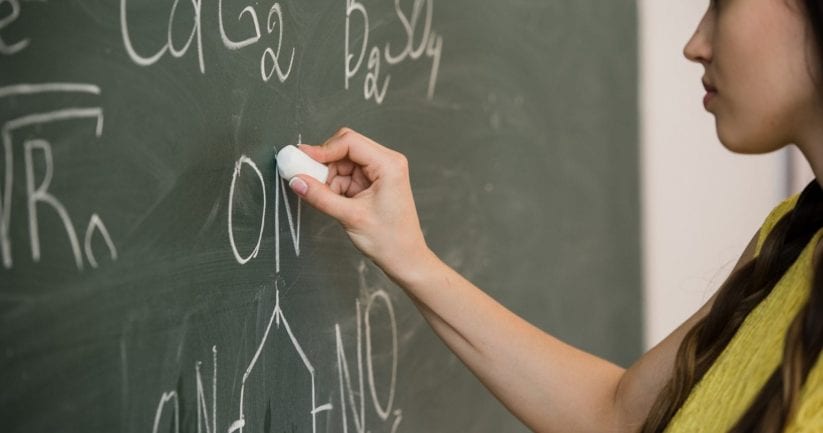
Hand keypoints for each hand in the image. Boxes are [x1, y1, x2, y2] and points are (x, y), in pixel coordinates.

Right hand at [289, 128, 431, 277]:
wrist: (405, 259)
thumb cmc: (391, 240)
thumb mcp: (351, 217)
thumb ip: (321, 197)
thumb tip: (297, 181)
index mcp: (389, 165)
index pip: (349, 142)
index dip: (322, 149)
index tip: (301, 159)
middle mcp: (386, 163)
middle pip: (345, 148)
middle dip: (325, 165)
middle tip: (306, 179)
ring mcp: (379, 172)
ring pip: (342, 163)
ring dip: (328, 178)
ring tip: (327, 199)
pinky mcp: (372, 183)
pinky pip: (346, 176)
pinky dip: (335, 186)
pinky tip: (335, 201)